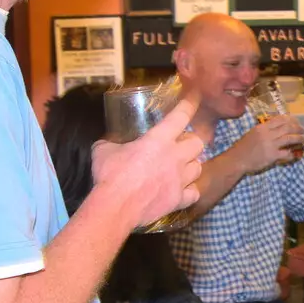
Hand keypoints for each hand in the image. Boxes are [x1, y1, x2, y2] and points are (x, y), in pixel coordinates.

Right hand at [92, 97, 204, 230]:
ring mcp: (180, 179)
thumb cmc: (110, 174)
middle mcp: (175, 157)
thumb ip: (111, 143)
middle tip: (181, 143)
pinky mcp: (179, 199)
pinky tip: (182, 190)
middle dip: (192, 141)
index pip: (181, 115)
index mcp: (159, 140)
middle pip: (198, 143)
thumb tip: (108, 142)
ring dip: (192, 164)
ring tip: (182, 166)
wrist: (115, 207)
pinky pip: (194, 192)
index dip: (190, 103)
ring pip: (199, 167)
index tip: (196, 96)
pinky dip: (190, 190)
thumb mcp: (104, 150)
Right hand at [234, 115, 303, 173]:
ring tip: (303, 139)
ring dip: (299, 139)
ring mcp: (270, 145)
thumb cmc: (243, 147)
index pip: (280, 119)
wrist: (236, 160)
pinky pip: (287, 153)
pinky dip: (293, 153)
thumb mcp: (252, 133)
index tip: (296, 122)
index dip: (291, 120)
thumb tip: (277, 127)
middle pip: (288, 127)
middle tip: (302, 131)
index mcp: (262, 127)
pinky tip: (294, 154)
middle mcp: (267, 134)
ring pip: (290, 138)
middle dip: (298, 128)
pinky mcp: (272, 156)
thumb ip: (265, 129)